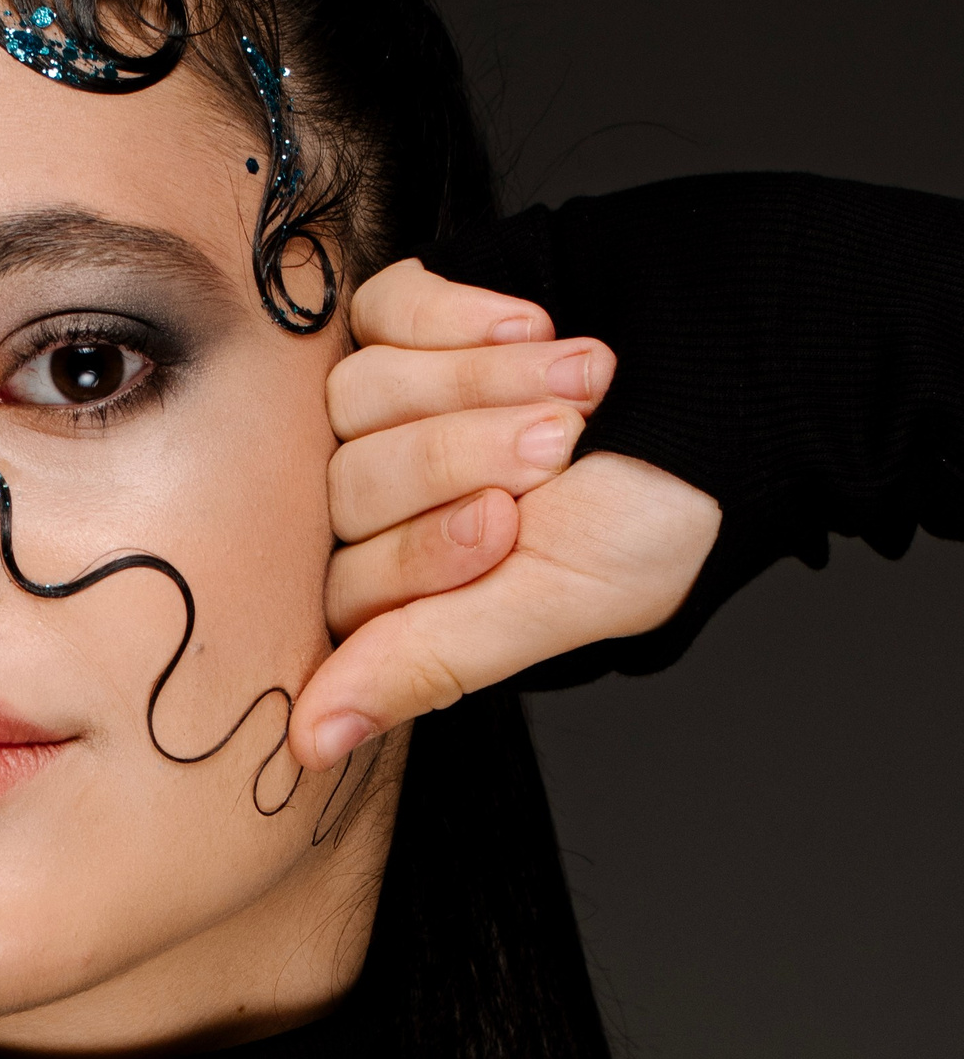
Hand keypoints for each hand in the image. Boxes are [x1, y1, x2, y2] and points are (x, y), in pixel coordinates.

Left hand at [294, 261, 721, 765]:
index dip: (428, 552)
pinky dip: (465, 321)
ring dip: (479, 387)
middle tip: (558, 448)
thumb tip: (314, 745)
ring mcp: (386, 402)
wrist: (744, 365)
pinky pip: (382, 314)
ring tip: (580, 385)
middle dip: (462, 460)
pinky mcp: (403, 315)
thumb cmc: (665, 501)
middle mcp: (384, 500)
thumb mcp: (556, 598)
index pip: (346, 587)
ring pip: (360, 397)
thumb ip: (427, 660)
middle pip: (347, 487)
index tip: (511, 528)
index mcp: (414, 589)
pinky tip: (538, 331)